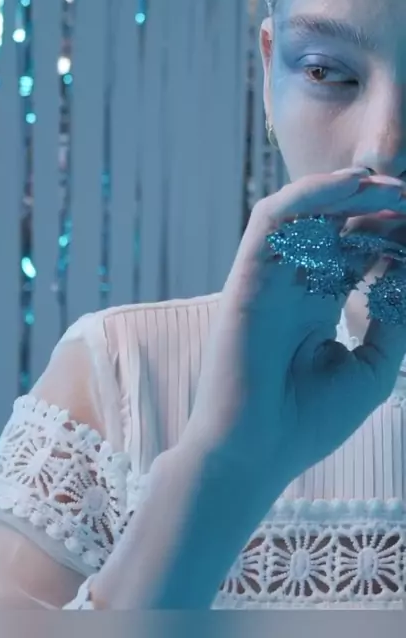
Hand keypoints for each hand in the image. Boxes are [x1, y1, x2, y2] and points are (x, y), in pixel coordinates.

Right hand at [182, 169, 405, 487]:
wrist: (255, 453)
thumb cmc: (308, 422)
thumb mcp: (373, 368)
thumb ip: (392, 319)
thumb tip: (405, 269)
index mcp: (318, 306)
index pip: (354, 253)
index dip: (389, 233)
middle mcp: (293, 285)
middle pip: (334, 227)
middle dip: (375, 207)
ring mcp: (269, 277)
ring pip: (303, 213)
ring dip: (345, 193)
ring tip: (388, 186)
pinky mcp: (248, 274)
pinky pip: (273, 220)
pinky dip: (309, 195)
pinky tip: (350, 187)